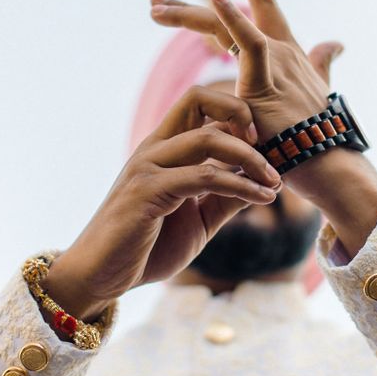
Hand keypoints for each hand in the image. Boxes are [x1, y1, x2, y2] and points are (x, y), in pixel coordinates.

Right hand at [42, 86, 282, 319]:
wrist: (101, 277)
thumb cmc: (146, 249)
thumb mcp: (199, 220)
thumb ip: (226, 198)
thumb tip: (264, 184)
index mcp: (163, 149)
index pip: (200, 104)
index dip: (237, 114)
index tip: (266, 145)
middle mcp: (154, 148)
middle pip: (198, 98)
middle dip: (241, 112)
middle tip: (271, 148)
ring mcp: (148, 166)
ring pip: (207, 139)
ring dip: (251, 158)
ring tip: (276, 182)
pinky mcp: (147, 191)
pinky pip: (204, 177)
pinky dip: (241, 185)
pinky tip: (263, 198)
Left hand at [151, 0, 376, 256]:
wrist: (328, 162)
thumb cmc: (318, 134)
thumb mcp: (318, 90)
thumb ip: (322, 64)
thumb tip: (335, 44)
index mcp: (287, 52)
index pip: (262, 7)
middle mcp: (280, 49)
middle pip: (230, 15)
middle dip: (192, 7)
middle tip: (154, 1)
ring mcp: (276, 61)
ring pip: (226, 26)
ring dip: (188, 14)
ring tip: (156, 7)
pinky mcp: (269, 78)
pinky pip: (249, 42)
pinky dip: (233, 18)